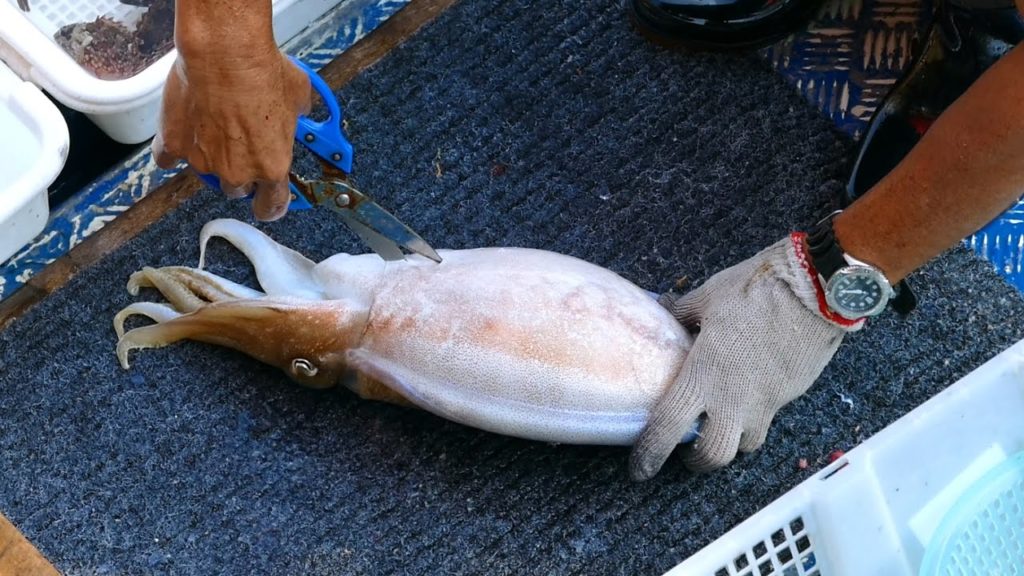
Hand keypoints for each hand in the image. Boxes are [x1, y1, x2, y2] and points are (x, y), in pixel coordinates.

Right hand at [153, 48, 310, 220]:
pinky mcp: (173, 145)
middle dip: (239, 172)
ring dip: (209, 158)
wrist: (224, 53)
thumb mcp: (299, 97)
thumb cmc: (263, 72)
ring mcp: (202, 161)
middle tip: (240, 144)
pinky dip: (174, 149)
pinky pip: (168, 159)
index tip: (268, 202)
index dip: (270, 205)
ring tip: (213, 127)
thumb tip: (297, 113)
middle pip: (236, 189)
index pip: (271, 206)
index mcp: (272, 166)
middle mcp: (237, 171)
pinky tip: (182, 131)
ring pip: (205, 173)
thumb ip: (297, 117)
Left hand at [629, 234, 863, 479]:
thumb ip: (681, 312)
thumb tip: (662, 308)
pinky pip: (767, 420)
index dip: (650, 453)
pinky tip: (746, 400)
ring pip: (744, 446)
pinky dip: (753, 420)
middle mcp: (732, 399)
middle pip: (712, 456)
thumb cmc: (755, 290)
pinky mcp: (788, 396)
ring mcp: (764, 402)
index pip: (668, 429)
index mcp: (701, 375)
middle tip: (687, 452)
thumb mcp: (707, 298)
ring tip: (719, 429)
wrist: (815, 291)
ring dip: (729, 443)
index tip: (640, 469)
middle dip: (696, 461)